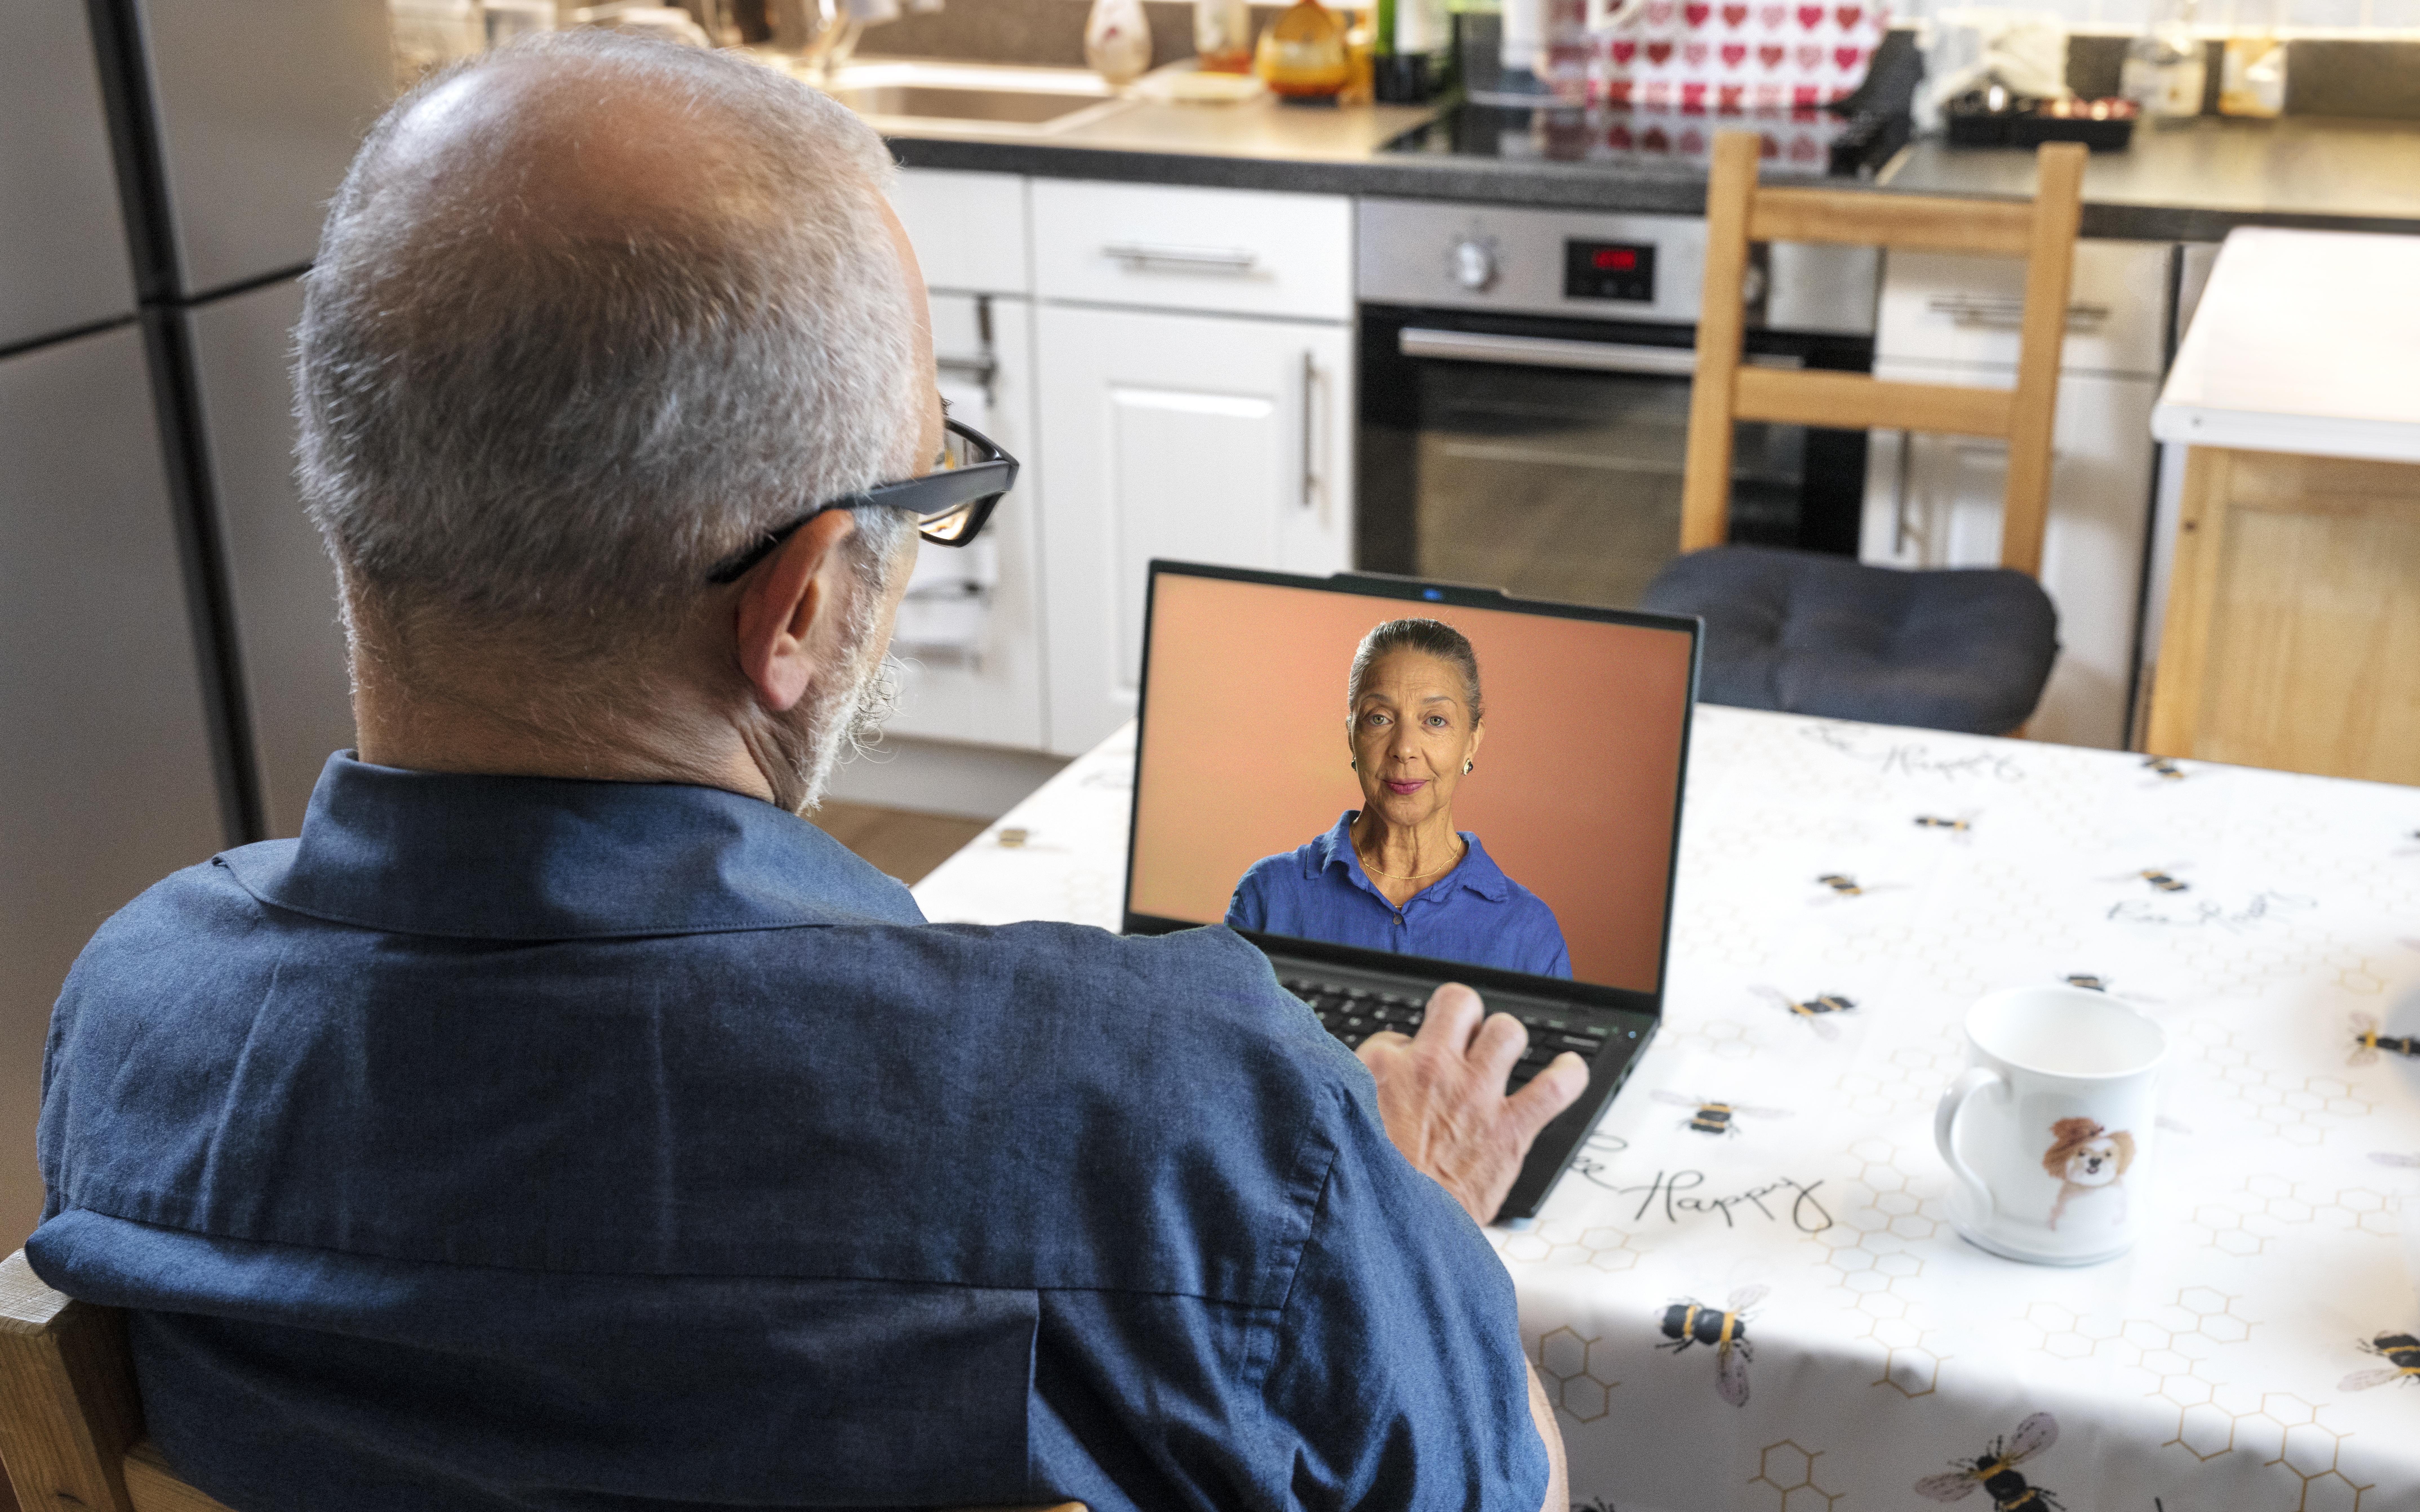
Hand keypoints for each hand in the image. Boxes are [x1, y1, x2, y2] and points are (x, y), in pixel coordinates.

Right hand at [1355, 983, 1587, 1226]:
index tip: (1408, 1080)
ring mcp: (1475, 1095)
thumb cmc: (1369, 1188)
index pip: (1397, 1037)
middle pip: (1458, 1004)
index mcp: (1381, 1068)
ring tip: (1503, 1056)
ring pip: (1507, 1031)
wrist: (1393, 1236)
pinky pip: (1554, 1087)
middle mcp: (1431, 1070)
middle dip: (1464, 1016)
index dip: (1406, 1055)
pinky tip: (1568, 1071)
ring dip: (1507, 1041)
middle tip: (1461, 1041)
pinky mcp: (1510, 1130)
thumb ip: (1358, 1098)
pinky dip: (1568, 1075)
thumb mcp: (1345, 1126)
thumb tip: (1372, 1085)